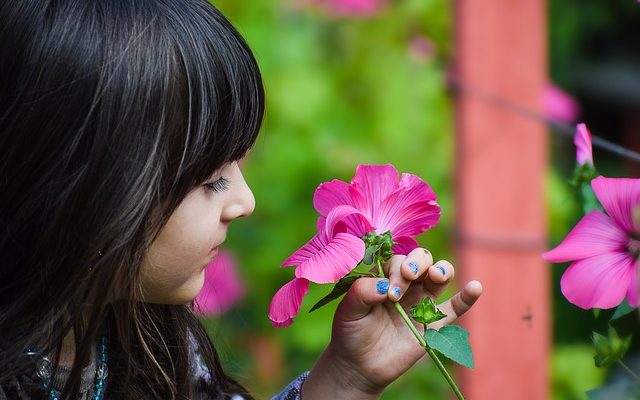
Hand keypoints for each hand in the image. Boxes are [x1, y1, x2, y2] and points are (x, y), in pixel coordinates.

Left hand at [302, 248, 481, 398]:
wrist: (359, 365)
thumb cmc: (350, 332)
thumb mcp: (348, 310)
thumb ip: (362, 292)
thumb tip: (384, 286)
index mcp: (384, 276)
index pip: (397, 260)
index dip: (396, 269)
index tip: (389, 292)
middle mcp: (405, 285)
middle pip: (421, 260)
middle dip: (417, 262)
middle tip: (408, 275)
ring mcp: (421, 303)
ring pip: (439, 276)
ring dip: (441, 270)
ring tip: (436, 276)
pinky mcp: (433, 324)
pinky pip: (455, 308)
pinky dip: (467, 297)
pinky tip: (475, 287)